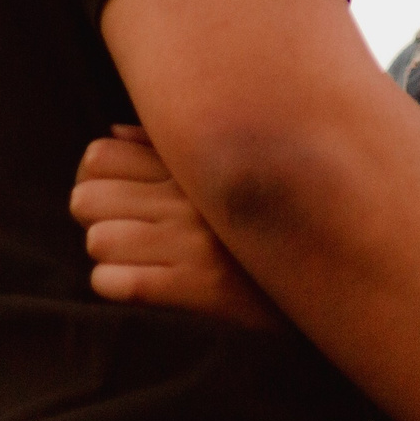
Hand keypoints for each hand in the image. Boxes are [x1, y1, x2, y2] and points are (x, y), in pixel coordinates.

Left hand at [70, 125, 284, 329]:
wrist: (334, 270)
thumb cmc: (269, 220)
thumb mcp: (225, 170)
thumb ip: (167, 147)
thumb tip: (113, 133)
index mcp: (191, 164)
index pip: (98, 156)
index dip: (95, 181)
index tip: (116, 199)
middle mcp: (189, 197)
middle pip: (86, 198)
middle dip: (96, 219)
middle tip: (125, 232)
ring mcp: (195, 241)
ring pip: (99, 240)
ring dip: (109, 256)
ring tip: (137, 260)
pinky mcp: (204, 287)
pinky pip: (120, 283)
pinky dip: (115, 285)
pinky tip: (136, 286)